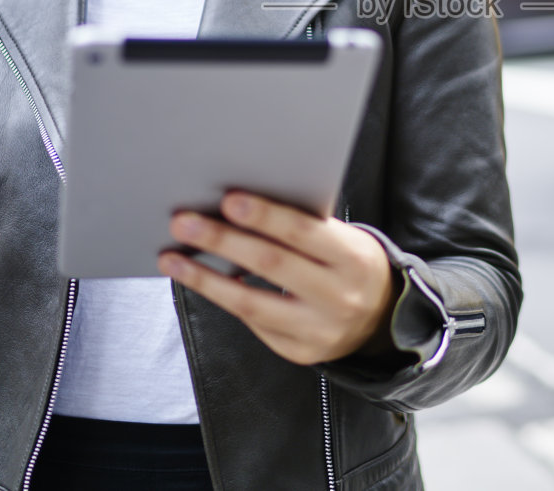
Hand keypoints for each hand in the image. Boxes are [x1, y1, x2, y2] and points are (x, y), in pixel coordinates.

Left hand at [159, 192, 399, 365]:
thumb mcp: (344, 239)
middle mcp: (340, 297)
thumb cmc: (350, 263)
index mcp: (354, 259)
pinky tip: (200, 281)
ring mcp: (320, 331)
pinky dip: (225, 298)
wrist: (381, 318)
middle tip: (183, 222)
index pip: (304, 233)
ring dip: (205, 278)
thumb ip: (304, 228)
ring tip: (172, 258)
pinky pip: (254, 323)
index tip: (227, 200)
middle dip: (222, 241)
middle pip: (271, 265)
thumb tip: (240, 207)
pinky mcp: (300, 353)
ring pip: (252, 304)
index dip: (265, 216)